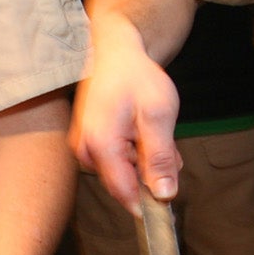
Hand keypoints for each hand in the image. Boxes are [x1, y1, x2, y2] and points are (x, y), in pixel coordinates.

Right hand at [69, 18, 182, 210]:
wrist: (114, 52)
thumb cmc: (136, 78)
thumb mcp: (158, 116)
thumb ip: (161, 158)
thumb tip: (165, 195)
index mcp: (100, 145)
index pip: (125, 193)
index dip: (149, 202)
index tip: (170, 201)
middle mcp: (85, 150)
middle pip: (124, 183)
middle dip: (150, 172)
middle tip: (168, 147)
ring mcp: (83, 146)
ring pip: (121, 171)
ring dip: (143, 160)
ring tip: (154, 131)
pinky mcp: (86, 141)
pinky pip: (114, 159)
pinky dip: (133, 151)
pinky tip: (141, 131)